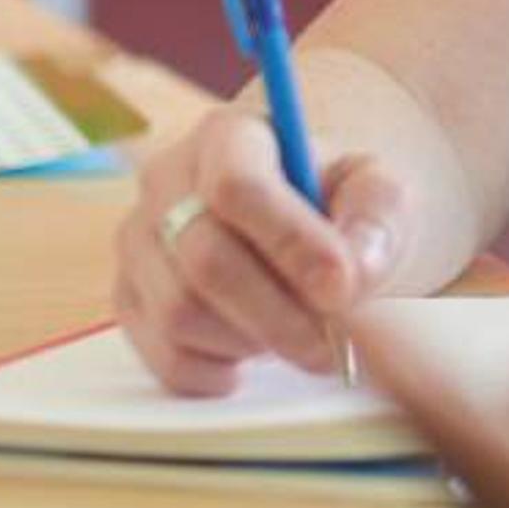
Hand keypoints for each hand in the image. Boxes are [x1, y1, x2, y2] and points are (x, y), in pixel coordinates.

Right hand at [115, 103, 408, 390]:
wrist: (302, 219)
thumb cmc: (342, 201)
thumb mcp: (380, 192)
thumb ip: (377, 221)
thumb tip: (350, 277)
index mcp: (228, 135)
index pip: (236, 185)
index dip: (289, 243)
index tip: (343, 290)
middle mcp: (165, 180)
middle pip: (204, 261)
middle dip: (278, 316)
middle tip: (333, 346)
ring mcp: (138, 242)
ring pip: (179, 314)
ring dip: (251, 342)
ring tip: (299, 335)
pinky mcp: (128, 298)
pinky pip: (163, 357)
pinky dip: (219, 372)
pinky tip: (258, 354)